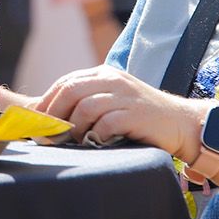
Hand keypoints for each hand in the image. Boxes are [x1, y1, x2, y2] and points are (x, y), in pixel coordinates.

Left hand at [32, 65, 203, 157]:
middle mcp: (112, 79)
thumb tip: (50, 119)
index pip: (65, 83)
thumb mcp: (113, 101)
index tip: (38, 123)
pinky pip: (105, 123)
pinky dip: (96, 136)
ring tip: (74, 142)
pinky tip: (97, 143)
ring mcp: (125, 95)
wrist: (181, 123)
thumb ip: (87, 103)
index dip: (47, 103)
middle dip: (54, 115)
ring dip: (74, 128)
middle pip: (70, 91)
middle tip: (49, 136)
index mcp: (103, 74)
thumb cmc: (141, 117)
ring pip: (85, 107)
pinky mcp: (135, 113)